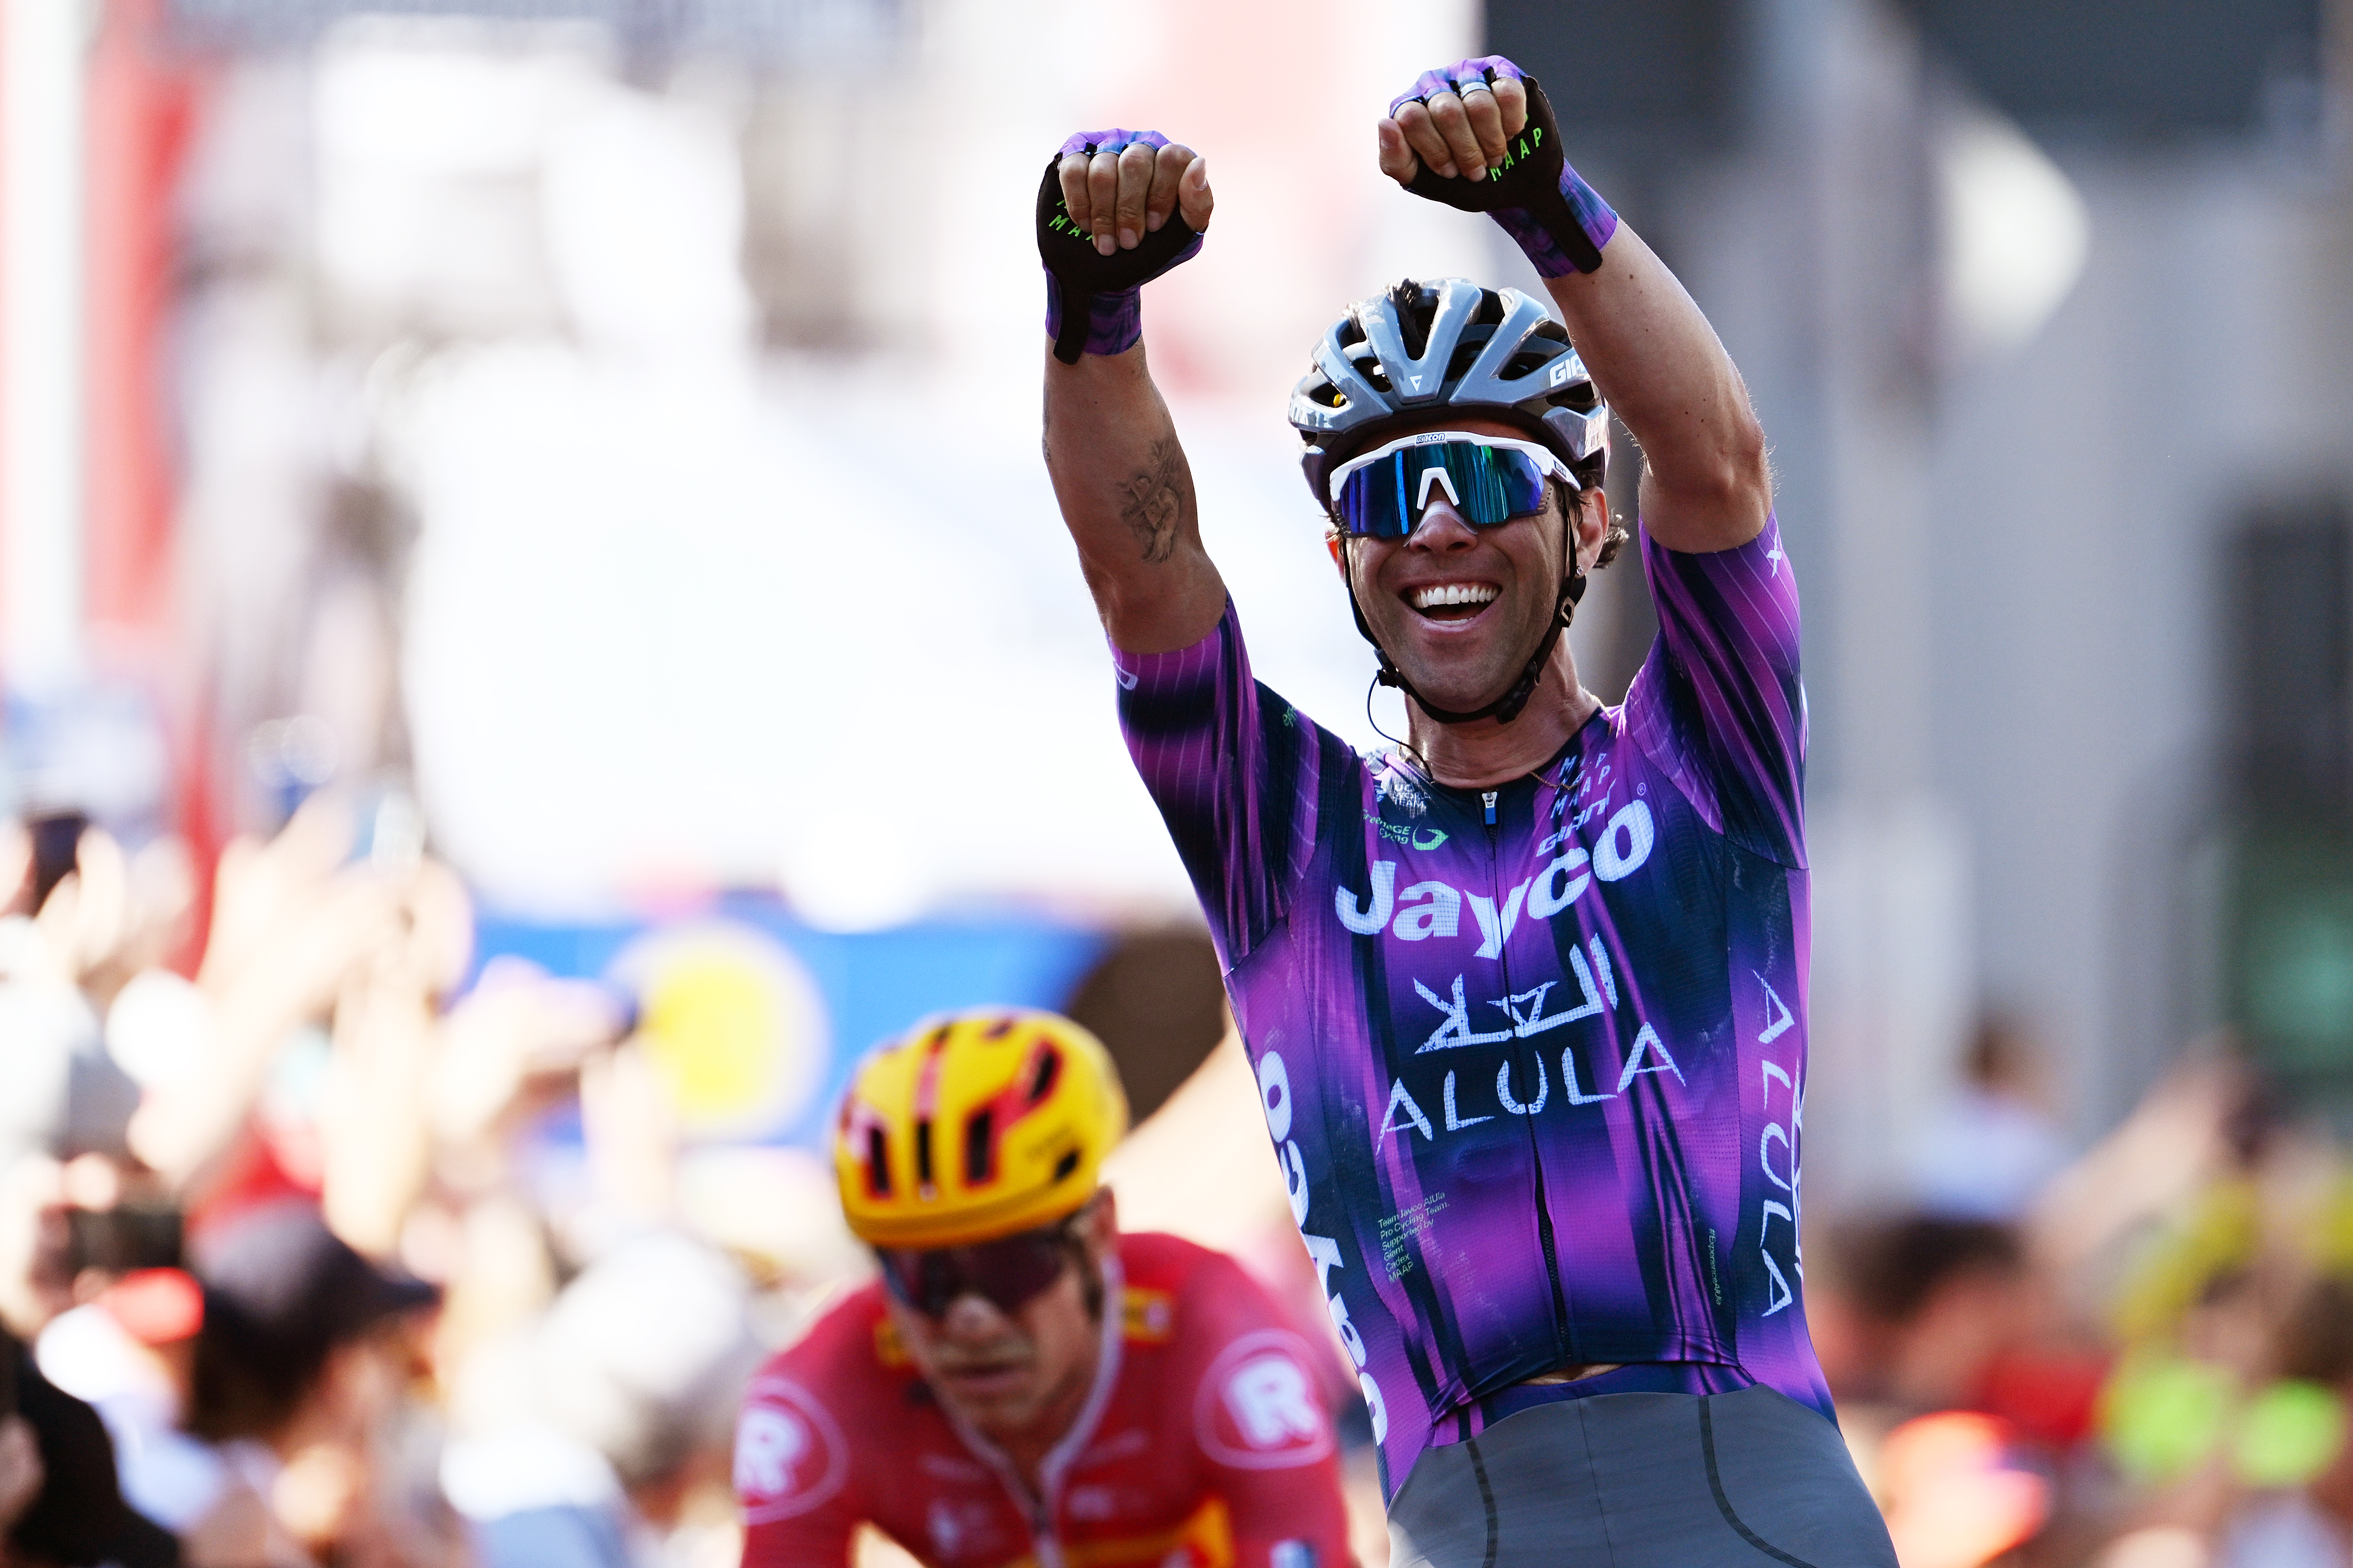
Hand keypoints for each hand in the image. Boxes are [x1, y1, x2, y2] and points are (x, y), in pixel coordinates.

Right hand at [1053, 131, 1212, 256]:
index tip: (1154, 226)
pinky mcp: (1073, 157)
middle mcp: (1140, 148)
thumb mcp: (1183, 236)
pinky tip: (1085, 225)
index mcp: (1172, 162)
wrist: (1107, 273)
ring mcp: (1106, 149)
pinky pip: (1074, 171)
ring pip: (1103, 169)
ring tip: (1107, 243)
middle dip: (1130, 209)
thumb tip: (1199, 164)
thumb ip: (1198, 204)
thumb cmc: (1151, 250)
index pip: (1172, 158)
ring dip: (1104, 214)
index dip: (1161, 194)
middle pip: (1135, 162)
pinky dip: (1080, 204)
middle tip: (1129, 242)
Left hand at [1378, 56, 1530, 184]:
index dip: (1436, 151)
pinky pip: (1508, 92)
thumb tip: (1385, 123)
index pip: (1412, 118)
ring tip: (1494, 155)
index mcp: (1408, 108)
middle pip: (1447, 112)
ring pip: (1479, 104)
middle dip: (1467, 151)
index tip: (1450, 172)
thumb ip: (1396, 160)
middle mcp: (1434, 84)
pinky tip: (1510, 132)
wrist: (1513, 184)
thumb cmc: (1463, 181)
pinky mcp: (1501, 71)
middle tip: (1477, 168)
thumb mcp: (1424, 182)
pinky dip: (1512, 122)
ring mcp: (1466, 73)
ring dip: (1491, 141)